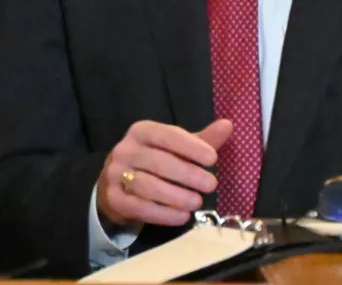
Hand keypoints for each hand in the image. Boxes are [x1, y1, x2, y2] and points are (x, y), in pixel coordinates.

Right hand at [96, 119, 232, 227]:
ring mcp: (115, 174)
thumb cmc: (154, 162)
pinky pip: (139, 207)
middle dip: (187, 174)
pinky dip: (163, 213)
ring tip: (197, 202)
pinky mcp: (114, 198)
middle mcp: (125, 150)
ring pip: (146, 185)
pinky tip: (182, 216)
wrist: (117, 185)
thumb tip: (227, 125)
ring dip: (175, 196)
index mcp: (141, 132)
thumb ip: (201, 140)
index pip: (165, 135)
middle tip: (211, 185)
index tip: (212, 158)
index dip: (189, 146)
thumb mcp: (175, 148)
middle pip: (157, 161)